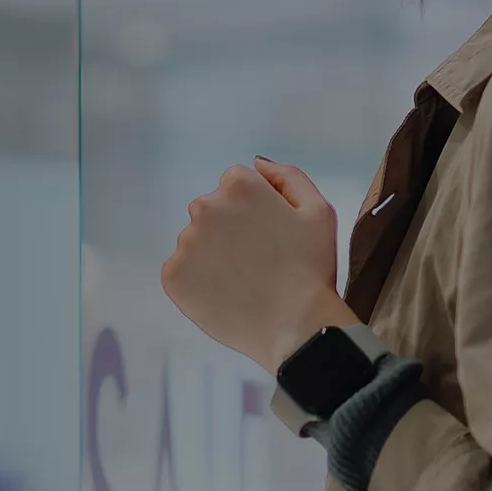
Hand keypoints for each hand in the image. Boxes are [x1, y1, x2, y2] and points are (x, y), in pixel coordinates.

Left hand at [161, 157, 358, 371]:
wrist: (296, 327)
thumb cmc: (312, 268)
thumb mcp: (318, 211)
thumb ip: (287, 176)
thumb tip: (256, 164)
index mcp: (238, 186)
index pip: (236, 186)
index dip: (256, 210)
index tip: (270, 236)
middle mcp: (204, 207)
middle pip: (212, 211)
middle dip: (230, 229)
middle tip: (258, 261)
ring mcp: (185, 243)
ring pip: (196, 241)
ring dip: (213, 255)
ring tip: (243, 281)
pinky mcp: (173, 276)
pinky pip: (182, 272)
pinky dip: (198, 282)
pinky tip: (225, 295)